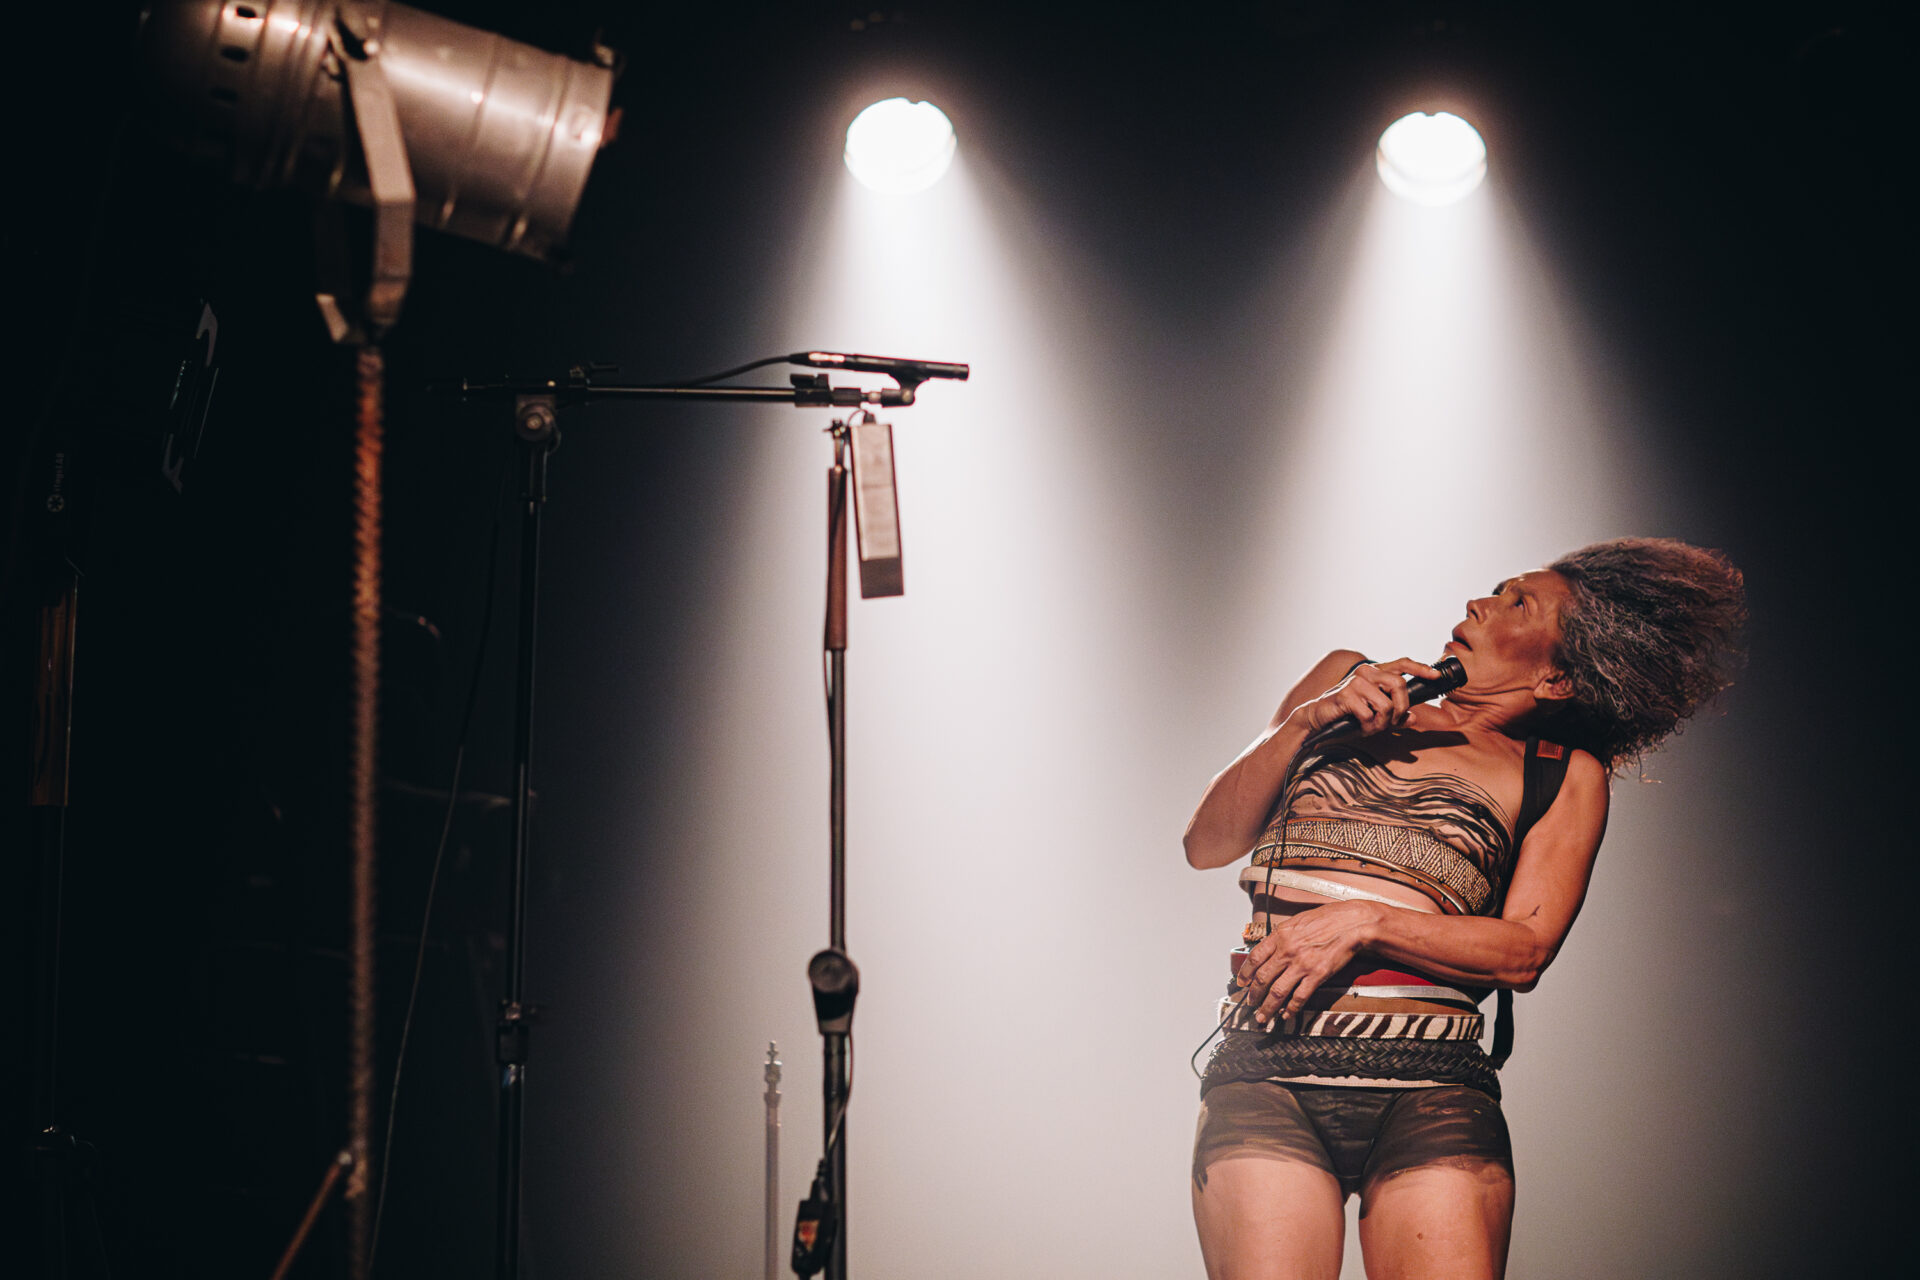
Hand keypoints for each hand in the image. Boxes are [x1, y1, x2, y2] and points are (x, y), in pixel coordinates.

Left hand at [1234, 901, 1380, 1024]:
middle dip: (1253, 994)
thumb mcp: (1298, 921)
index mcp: (1280, 935)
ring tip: (1263, 1016)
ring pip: (1277, 991)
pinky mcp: (1317, 975)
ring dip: (1267, 1007)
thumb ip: (1283, 935)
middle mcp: (1287, 951)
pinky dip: (1291, 1008)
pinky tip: (1286, 1014)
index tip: (1241, 982)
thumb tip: (1271, 947)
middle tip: (1250, 1003)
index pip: (1254, 957)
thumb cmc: (1328, 918)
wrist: (1351, 923)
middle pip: (1263, 978)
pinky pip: (1299, 996)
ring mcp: (1302, 964)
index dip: (1245, 973)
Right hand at [1292, 657, 1443, 737]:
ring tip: (1372, 727)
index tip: (1436, 676)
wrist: (1318, 717)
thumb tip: (1413, 718)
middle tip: (1394, 722)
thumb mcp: (1374, 715)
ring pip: (1386, 704)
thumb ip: (1395, 716)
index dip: (1421, 668)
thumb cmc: (1347, 714)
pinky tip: (1360, 727)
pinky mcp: (1346, 695)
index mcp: (1375, 673)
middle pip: (1400, 685)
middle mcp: (1366, 672)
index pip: (1402, 663)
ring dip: (1383, 723)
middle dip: (1401, 708)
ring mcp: (1355, 682)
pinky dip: (1368, 727)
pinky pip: (1370, 715)